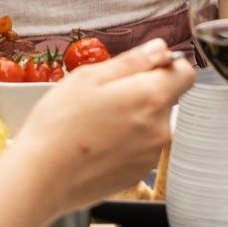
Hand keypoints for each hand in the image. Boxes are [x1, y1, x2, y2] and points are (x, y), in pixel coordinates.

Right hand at [0, 40, 196, 214]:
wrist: (42, 178)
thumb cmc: (59, 124)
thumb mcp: (90, 77)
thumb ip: (133, 61)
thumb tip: (160, 48)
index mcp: (151, 98)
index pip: (185, 73)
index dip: (165, 66)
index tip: (142, 68)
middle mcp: (160, 129)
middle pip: (166, 99)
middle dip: (142, 92)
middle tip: (104, 97)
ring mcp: (151, 156)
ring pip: (152, 124)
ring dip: (133, 119)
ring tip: (96, 123)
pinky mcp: (138, 174)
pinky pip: (140, 148)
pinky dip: (125, 143)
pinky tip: (97, 144)